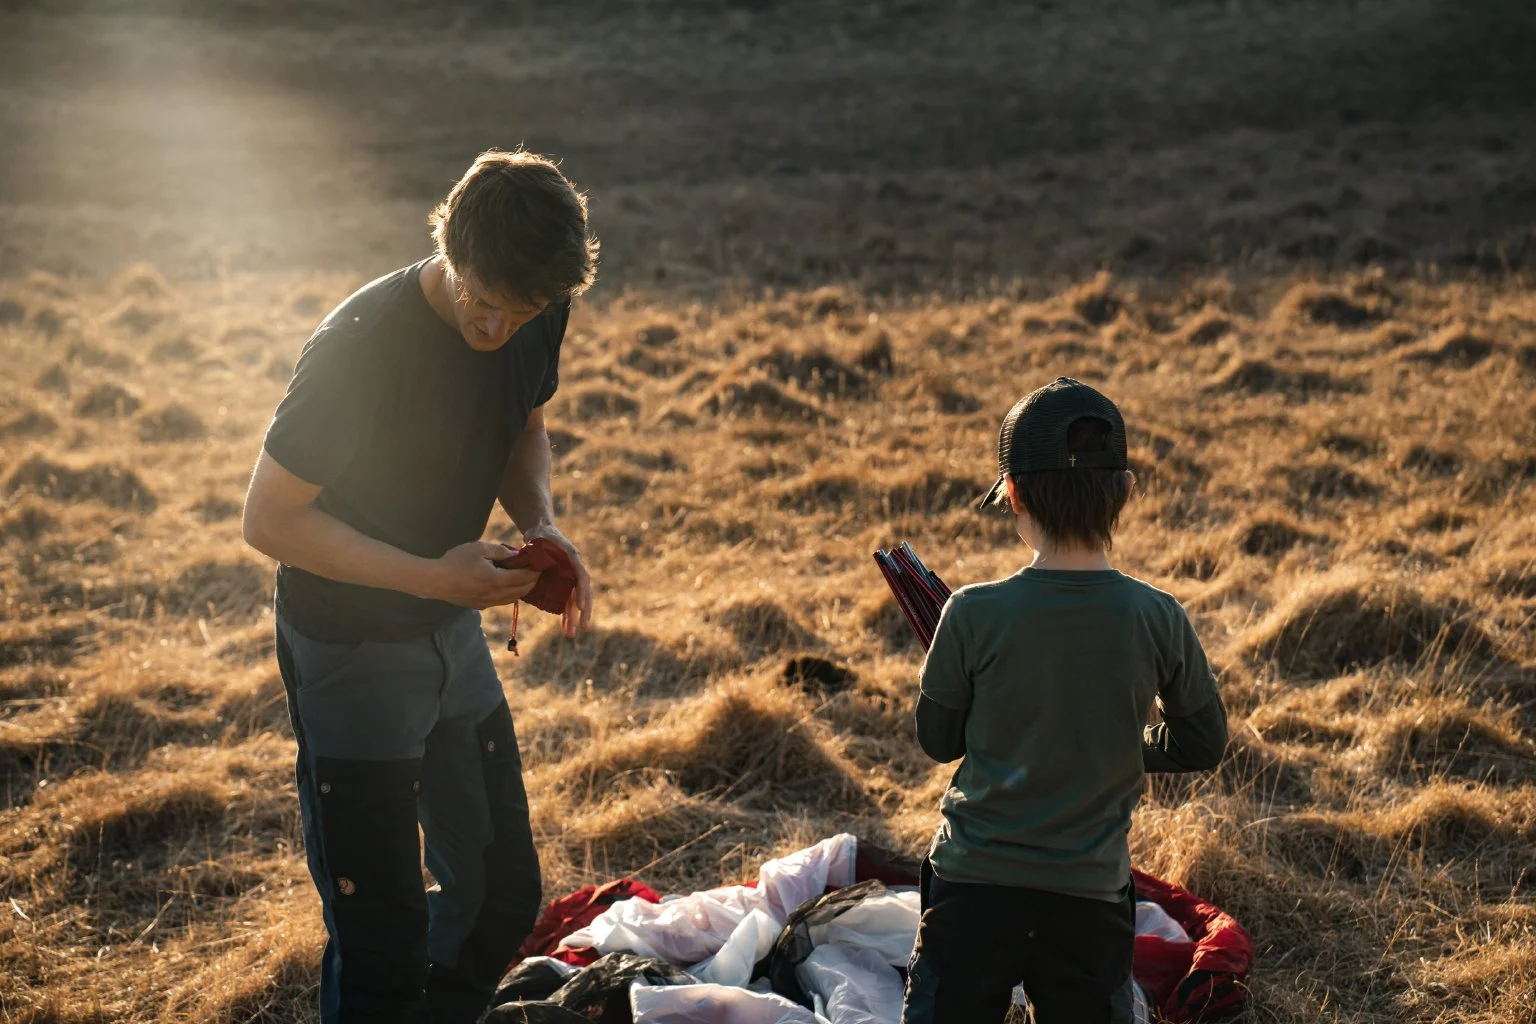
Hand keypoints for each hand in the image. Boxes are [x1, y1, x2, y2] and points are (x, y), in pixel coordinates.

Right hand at [423, 541, 539, 608]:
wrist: (434, 580)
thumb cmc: (455, 561)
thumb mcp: (479, 549)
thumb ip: (500, 551)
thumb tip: (516, 555)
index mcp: (496, 580)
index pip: (524, 577)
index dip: (535, 571)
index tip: (541, 564)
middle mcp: (494, 595)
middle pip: (522, 591)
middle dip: (532, 581)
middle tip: (536, 571)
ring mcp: (487, 602)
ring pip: (512, 599)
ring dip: (522, 590)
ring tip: (525, 579)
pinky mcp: (479, 606)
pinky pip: (501, 602)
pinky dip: (510, 595)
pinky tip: (507, 587)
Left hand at [522, 523, 593, 636]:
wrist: (541, 532)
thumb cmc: (541, 535)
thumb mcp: (539, 538)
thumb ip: (540, 550)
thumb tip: (537, 565)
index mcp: (573, 557)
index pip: (581, 577)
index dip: (582, 592)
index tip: (580, 606)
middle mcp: (575, 569)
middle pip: (583, 592)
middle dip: (584, 612)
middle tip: (583, 628)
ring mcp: (571, 577)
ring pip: (575, 600)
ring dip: (574, 618)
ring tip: (571, 634)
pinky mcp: (563, 584)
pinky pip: (567, 601)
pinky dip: (566, 614)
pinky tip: (566, 627)